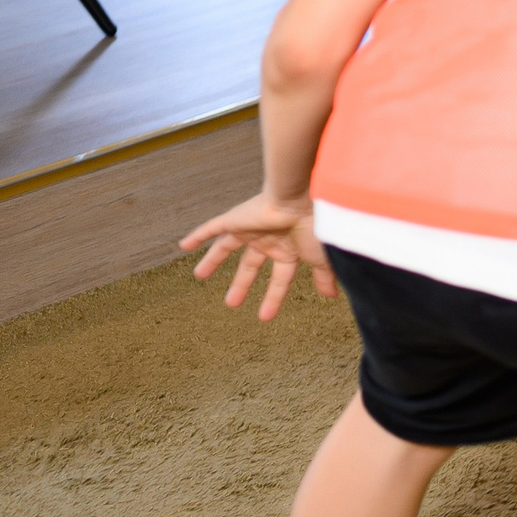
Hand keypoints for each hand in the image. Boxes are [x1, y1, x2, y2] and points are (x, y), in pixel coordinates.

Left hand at [180, 192, 337, 320]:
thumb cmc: (315, 226)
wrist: (301, 199)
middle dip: (240, 285)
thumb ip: (323, 276)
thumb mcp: (320, 258)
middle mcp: (267, 240)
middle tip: (231, 304)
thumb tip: (332, 296)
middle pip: (250, 267)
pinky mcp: (234, 220)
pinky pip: (211, 228)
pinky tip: (184, 245)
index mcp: (288, 250)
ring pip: (226, 248)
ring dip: (213, 262)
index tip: (265, 317)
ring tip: (199, 276)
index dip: (273, 298)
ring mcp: (249, 229)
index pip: (279, 279)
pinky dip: (198, 236)